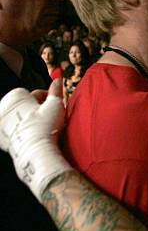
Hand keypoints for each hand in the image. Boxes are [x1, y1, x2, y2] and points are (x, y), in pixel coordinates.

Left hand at [0, 80, 70, 199]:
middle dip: (39, 111)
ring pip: (22, 118)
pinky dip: (24, 132)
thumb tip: (59, 77)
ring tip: (44, 130)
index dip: (50, 101)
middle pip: (28, 106)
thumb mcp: (55, 105)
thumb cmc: (46, 127)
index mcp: (15, 96)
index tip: (57, 109)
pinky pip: (16, 132)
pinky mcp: (1, 137)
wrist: (35, 152)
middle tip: (52, 120)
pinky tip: (35, 138)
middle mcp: (4, 107)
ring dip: (32, 121)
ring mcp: (1, 123)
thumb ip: (56, 90)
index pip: (38, 94)